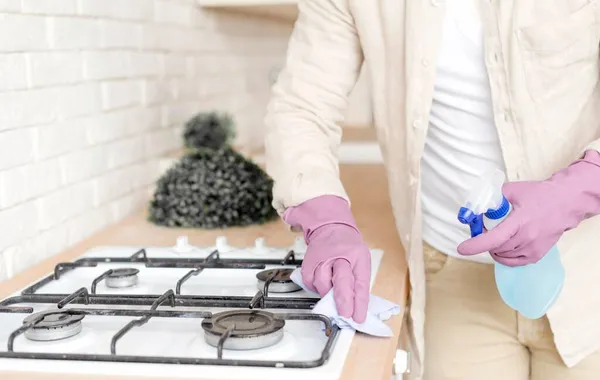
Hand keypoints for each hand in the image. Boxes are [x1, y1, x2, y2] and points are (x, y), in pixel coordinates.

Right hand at [284, 195, 370, 322]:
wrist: (330, 227)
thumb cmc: (348, 248)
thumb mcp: (361, 260)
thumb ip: (358, 282)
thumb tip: (354, 307)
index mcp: (358, 257)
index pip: (360, 283)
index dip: (359, 302)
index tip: (358, 317)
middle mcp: (340, 257)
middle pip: (341, 279)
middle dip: (343, 299)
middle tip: (345, 314)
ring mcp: (322, 259)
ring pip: (322, 283)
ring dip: (328, 294)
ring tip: (331, 294)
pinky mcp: (309, 263)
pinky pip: (310, 283)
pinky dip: (316, 288)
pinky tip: (321, 284)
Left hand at [457, 180, 563, 265]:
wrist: (565, 204)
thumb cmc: (538, 195)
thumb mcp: (513, 190)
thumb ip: (493, 197)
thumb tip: (474, 206)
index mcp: (521, 221)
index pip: (495, 238)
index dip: (477, 245)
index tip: (461, 248)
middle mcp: (528, 238)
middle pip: (496, 248)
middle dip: (485, 241)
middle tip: (484, 230)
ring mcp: (533, 249)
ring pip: (503, 256)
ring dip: (494, 248)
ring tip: (497, 234)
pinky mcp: (537, 255)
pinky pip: (513, 261)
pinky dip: (503, 255)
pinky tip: (503, 246)